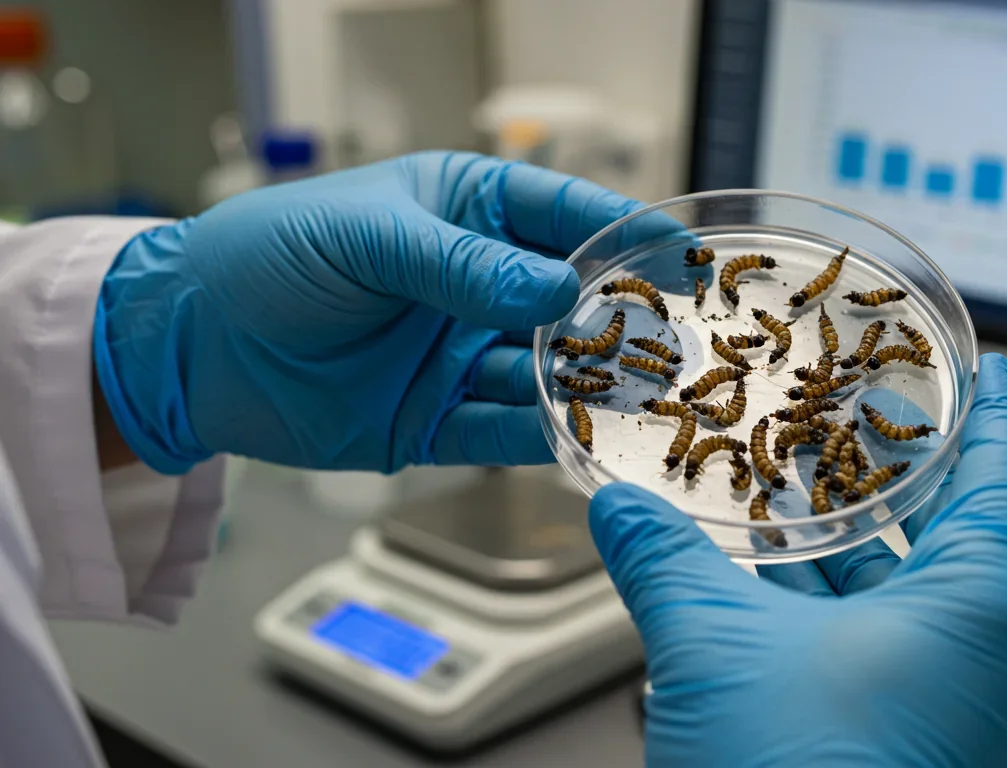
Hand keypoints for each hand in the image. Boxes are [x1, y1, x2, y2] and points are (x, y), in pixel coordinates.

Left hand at [94, 152, 646, 473]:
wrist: (186, 345)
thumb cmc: (266, 258)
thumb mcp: (368, 239)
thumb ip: (463, 266)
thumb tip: (559, 292)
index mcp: (464, 213)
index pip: (561, 217)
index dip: (622, 235)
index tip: (677, 258)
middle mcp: (475, 286)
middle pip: (570, 302)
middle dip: (621, 320)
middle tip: (673, 342)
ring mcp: (459, 355)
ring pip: (546, 370)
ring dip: (591, 384)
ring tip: (641, 398)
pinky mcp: (437, 420)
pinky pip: (503, 430)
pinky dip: (540, 434)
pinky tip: (577, 437)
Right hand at [589, 354, 1006, 766]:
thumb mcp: (717, 651)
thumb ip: (667, 563)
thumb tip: (621, 508)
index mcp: (991, 609)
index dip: (991, 408)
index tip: (984, 364)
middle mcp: (992, 656)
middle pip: (952, 528)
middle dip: (887, 474)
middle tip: (852, 413)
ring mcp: (954, 705)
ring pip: (904, 593)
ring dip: (841, 547)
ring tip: (786, 487)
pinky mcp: (911, 742)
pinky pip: (880, 646)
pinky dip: (826, 608)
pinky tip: (762, 581)